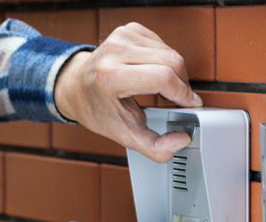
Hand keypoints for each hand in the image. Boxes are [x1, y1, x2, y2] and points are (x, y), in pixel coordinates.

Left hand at [54, 22, 202, 162]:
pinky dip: (164, 59)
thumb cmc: (97, 111)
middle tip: (178, 99)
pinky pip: (162, 43)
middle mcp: (114, 52)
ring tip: (163, 88)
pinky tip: (152, 71)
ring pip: (170, 52)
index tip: (190, 104)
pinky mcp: (127, 29)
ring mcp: (120, 37)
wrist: (75, 87)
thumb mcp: (124, 135)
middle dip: (182, 84)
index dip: (182, 92)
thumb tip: (182, 140)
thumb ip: (154, 146)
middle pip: (171, 62)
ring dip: (175, 72)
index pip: (161, 77)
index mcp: (110, 76)